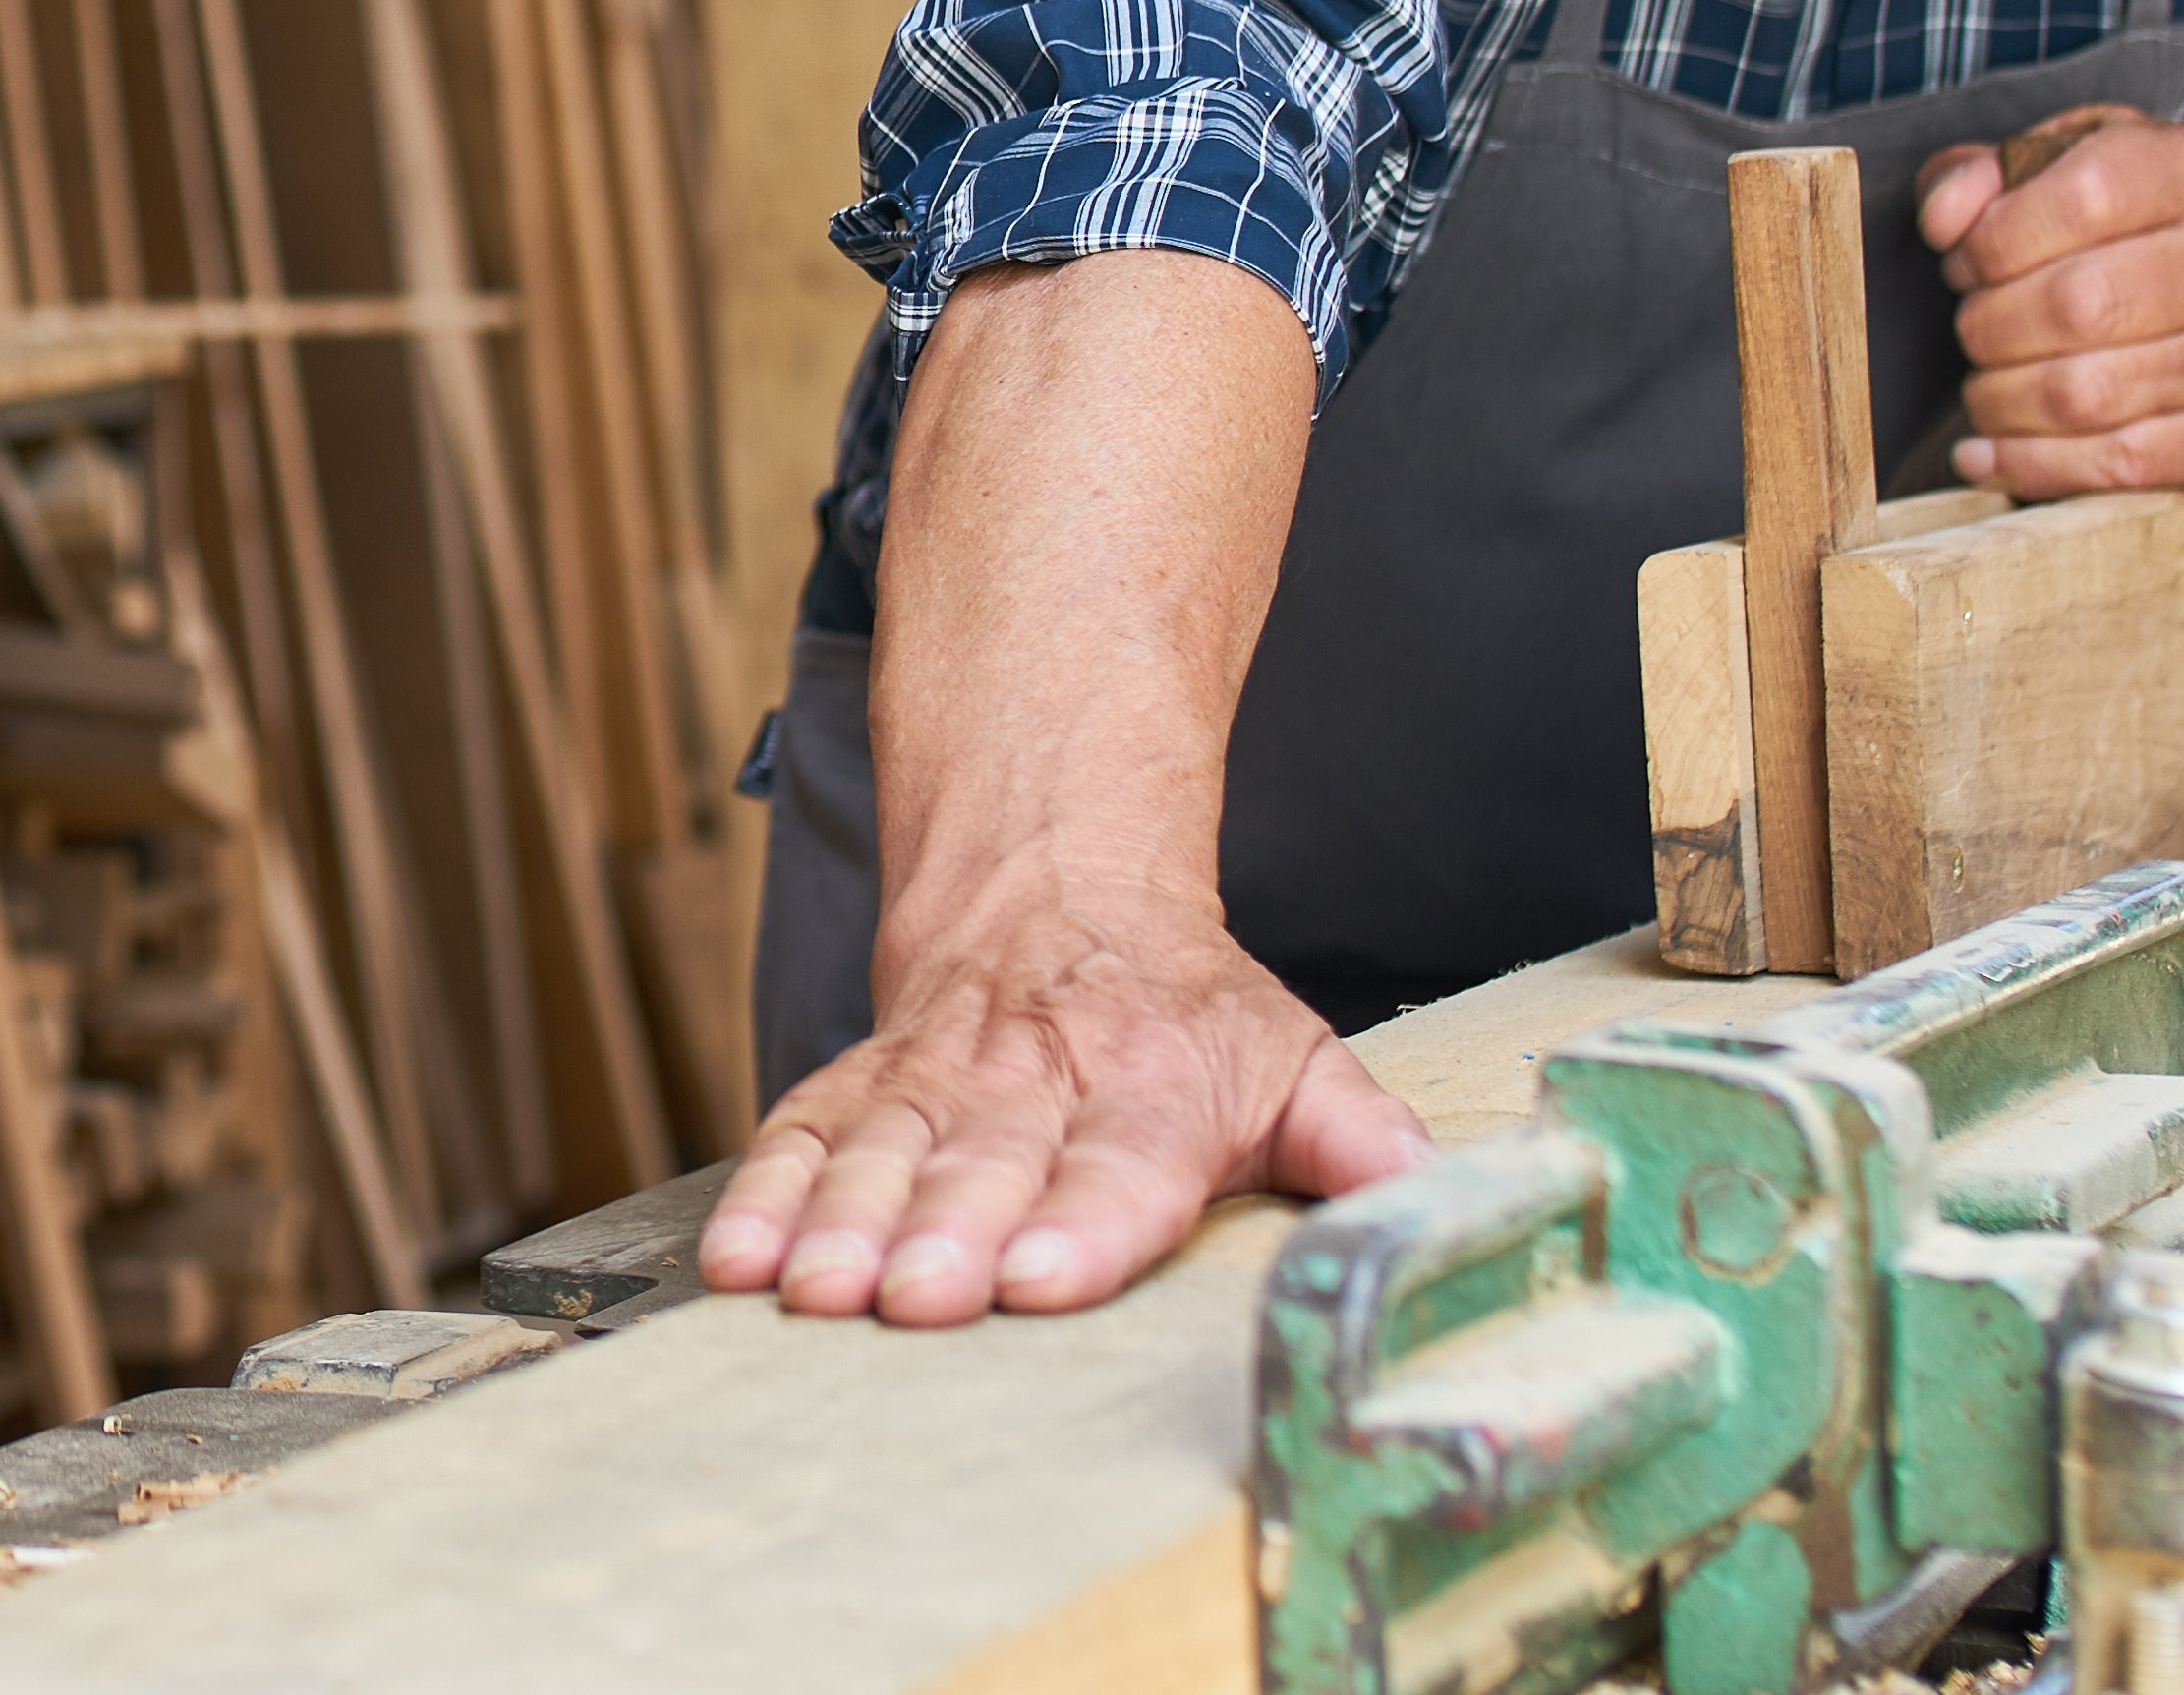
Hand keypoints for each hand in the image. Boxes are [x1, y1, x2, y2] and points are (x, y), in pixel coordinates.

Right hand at [689, 899, 1425, 1325]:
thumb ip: (1361, 1145)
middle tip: (915, 1299)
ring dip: (842, 1222)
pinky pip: (801, 1131)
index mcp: (1155, 1086)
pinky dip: (763, 1193)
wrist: (1054, 884)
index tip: (1042, 1277)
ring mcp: (937, 1079)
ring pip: (882, 1150)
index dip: (1084, 1223)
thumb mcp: (1296, 1059)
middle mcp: (1037, 1080)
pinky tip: (736, 1259)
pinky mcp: (862, 1081)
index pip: (1123, 1162)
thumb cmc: (1185, 1015)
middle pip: (986, 1166)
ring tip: (815, 1290)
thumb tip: (1447, 1204)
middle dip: (944, 1236)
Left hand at [1914, 114, 2183, 494]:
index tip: (1964, 260)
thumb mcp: (2048, 167)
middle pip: (2079, 305)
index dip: (1996, 237)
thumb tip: (1943, 216)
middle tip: (1974, 329)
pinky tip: (1987, 453)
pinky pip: (2120, 463)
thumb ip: (1979, 174)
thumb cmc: (2108, 230)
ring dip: (2001, 399)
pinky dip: (2031, 465)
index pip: (2086, 198)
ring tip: (1985, 386)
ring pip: (2087, 394)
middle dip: (1990, 326)